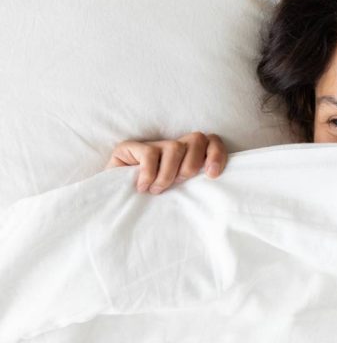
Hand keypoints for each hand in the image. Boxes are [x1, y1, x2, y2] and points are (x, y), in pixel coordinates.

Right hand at [105, 132, 227, 193]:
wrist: (114, 204)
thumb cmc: (151, 203)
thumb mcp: (179, 194)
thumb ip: (195, 186)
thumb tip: (212, 184)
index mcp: (188, 156)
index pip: (211, 141)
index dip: (216, 154)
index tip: (212, 175)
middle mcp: (173, 147)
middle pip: (197, 139)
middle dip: (192, 165)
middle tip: (178, 184)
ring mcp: (152, 145)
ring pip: (175, 147)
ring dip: (169, 173)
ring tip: (157, 190)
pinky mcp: (130, 147)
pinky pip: (150, 154)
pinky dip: (149, 173)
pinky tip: (142, 187)